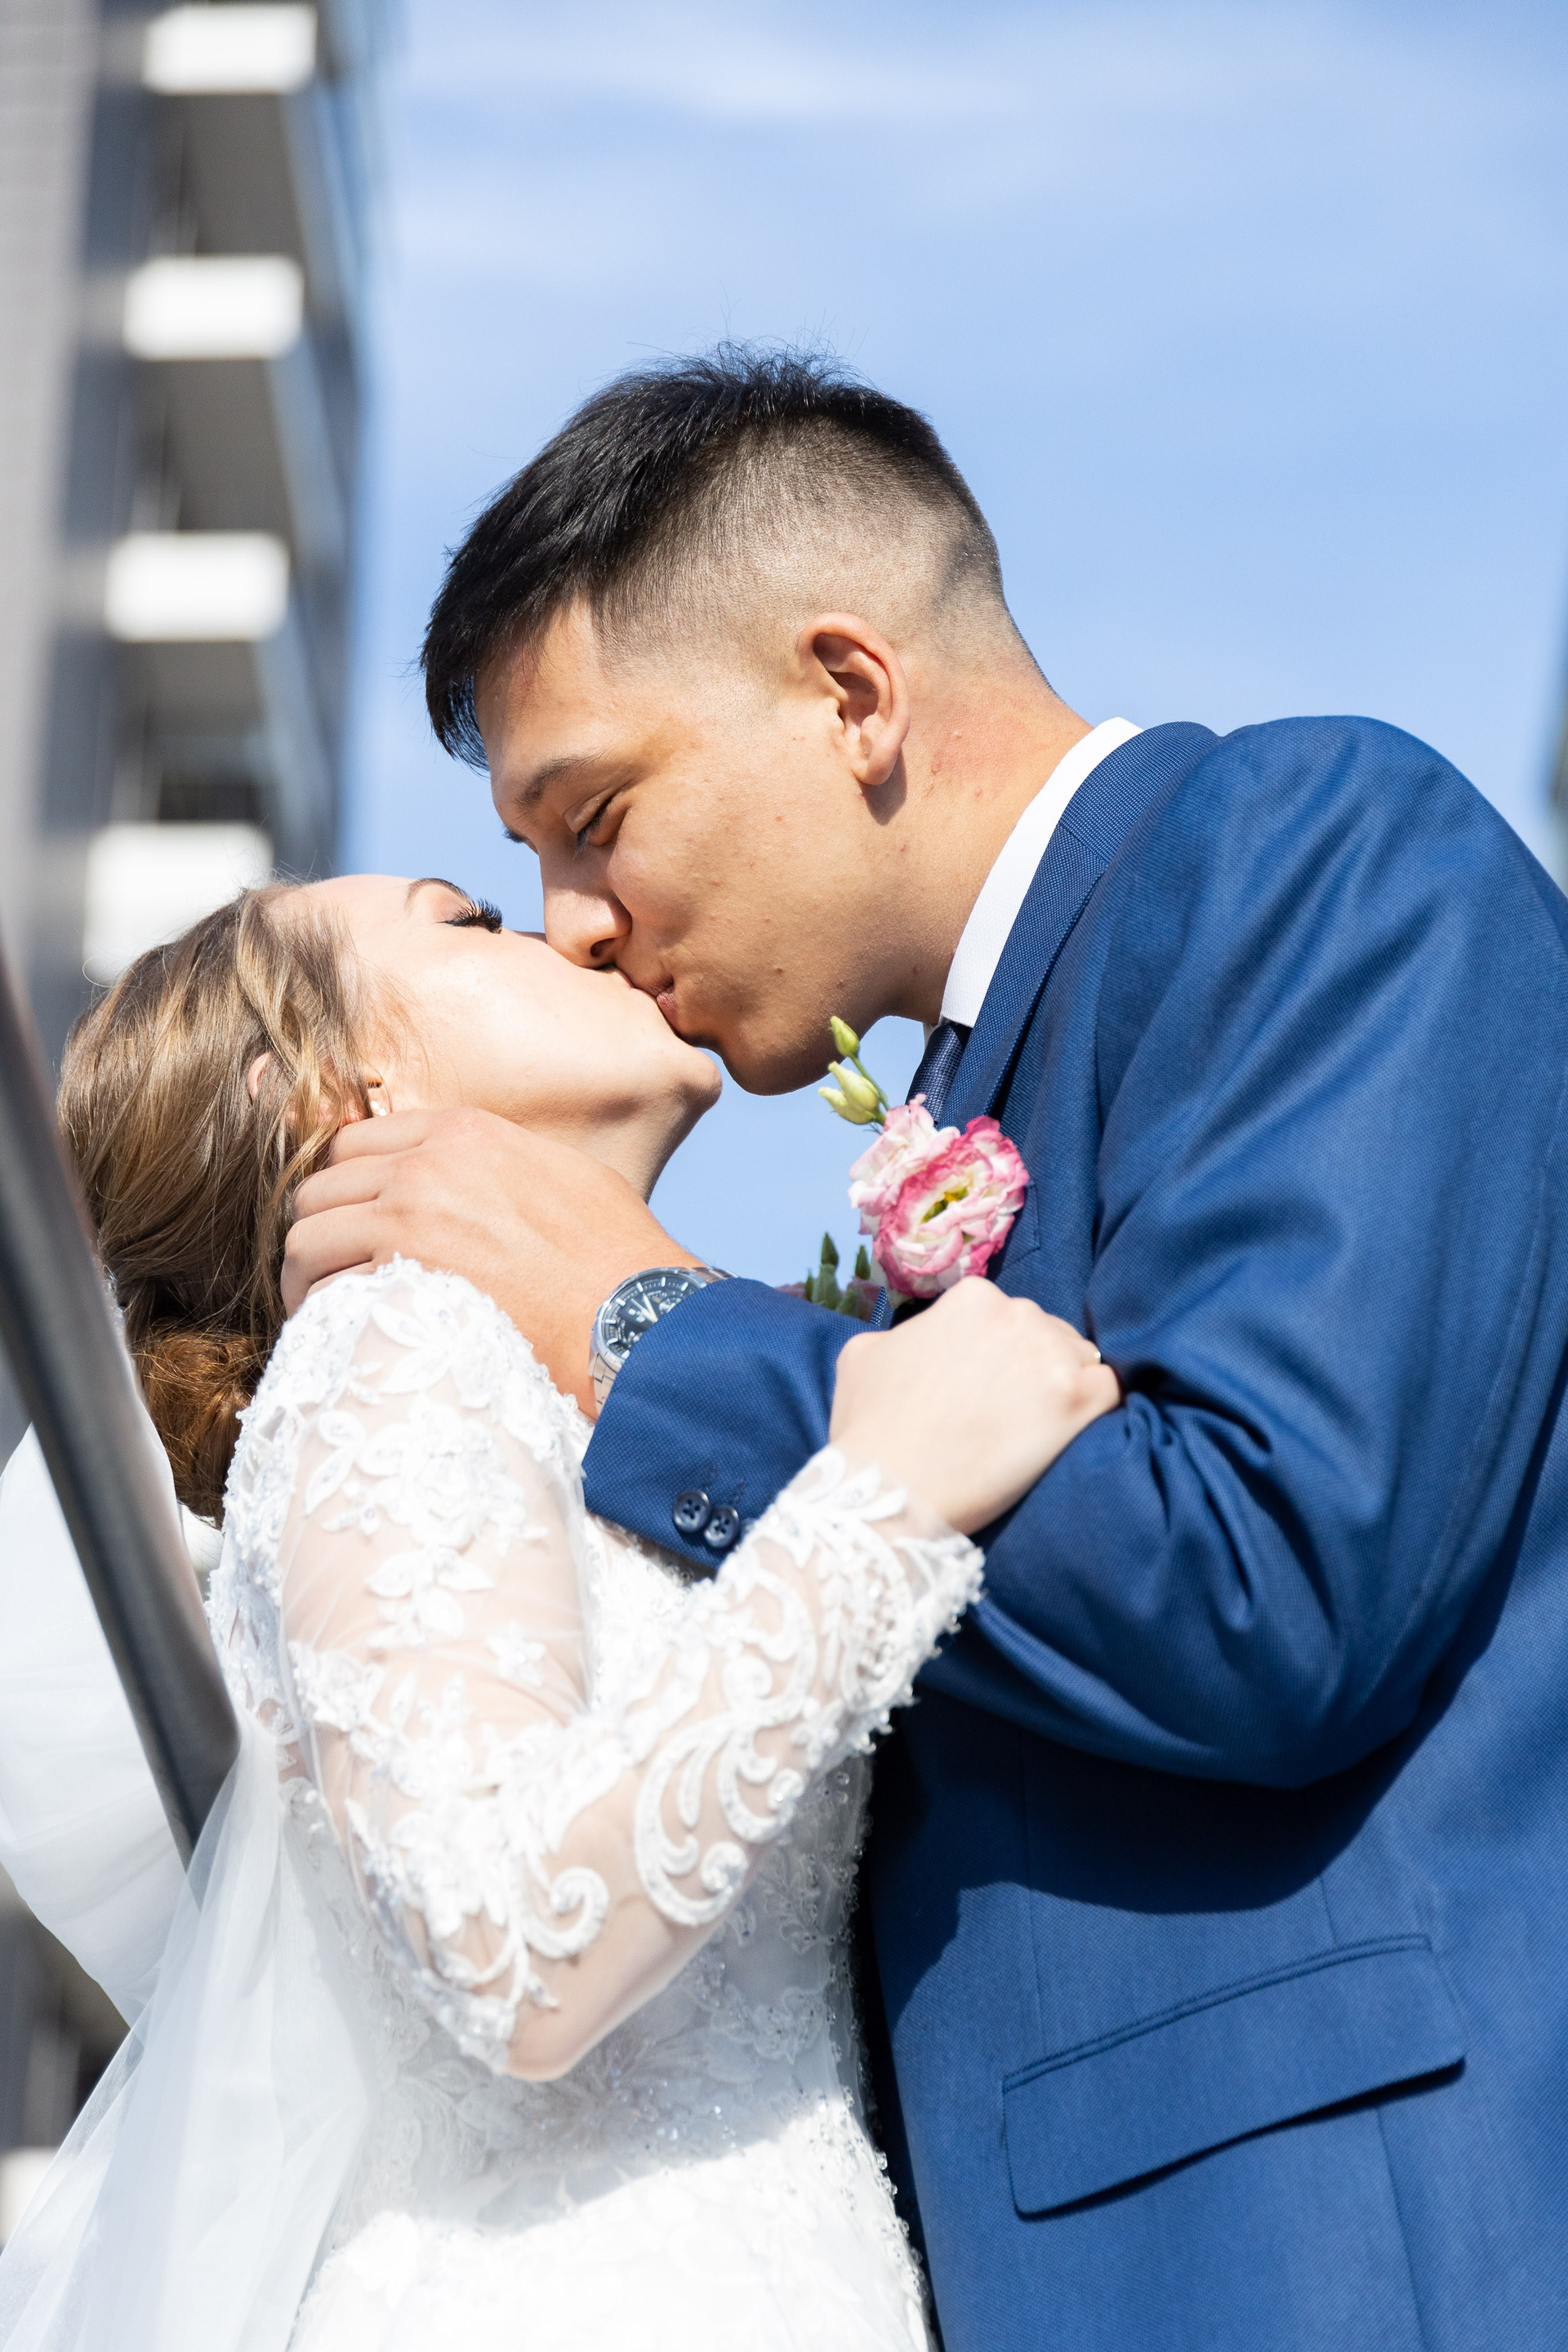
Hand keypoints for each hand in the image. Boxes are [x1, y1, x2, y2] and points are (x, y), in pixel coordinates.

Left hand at [283, 1108, 698, 1412]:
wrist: (637, 1314)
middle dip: (319, 1233)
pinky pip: (323, 1291)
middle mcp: (426, 1165)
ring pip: (305, 1237)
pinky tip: (345, 1337)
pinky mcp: (399, 1278)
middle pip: (319, 1186)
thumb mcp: (564, 1177)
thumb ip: (501, 1168)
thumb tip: (478, 1187)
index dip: (348, 1189)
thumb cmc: (618, 1258)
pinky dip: (322, 1315)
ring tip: (326, 1312)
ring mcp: (408, 1219)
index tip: (352, 1225)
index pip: (357, 1142)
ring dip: (308, 1277)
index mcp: (465, 1133)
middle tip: (331, 1276)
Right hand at [828, 1278, 1118, 1534]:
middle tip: (1011, 1412)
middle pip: (1048, 1333)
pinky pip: (1110, 1390)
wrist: (887, 1491)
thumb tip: (921, 1339)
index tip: (988, 1386)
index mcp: (972, 1299)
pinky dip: (1097, 1409)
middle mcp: (1017, 1314)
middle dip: (1034, 1367)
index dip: (1000, 1353)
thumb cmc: (870, 1429)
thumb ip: (904, 1334)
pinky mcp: (1077, 1401)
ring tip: (1038, 1429)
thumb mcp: (864, 1354)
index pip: (1007, 1315)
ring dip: (1066, 1387)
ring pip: (1082, 1359)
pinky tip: (1073, 1433)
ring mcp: (1051, 1355)